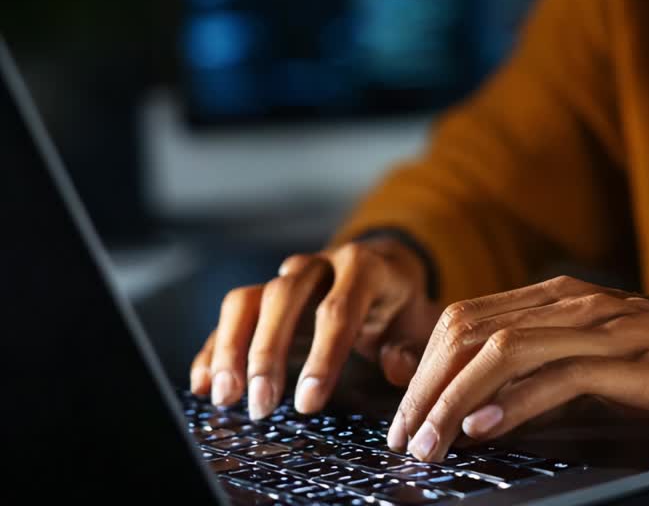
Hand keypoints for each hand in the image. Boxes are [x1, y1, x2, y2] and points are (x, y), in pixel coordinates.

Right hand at [189, 238, 442, 418]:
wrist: (386, 274)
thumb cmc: (403, 307)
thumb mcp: (420, 324)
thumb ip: (412, 346)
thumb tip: (395, 366)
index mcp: (364, 267)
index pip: (339, 309)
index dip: (323, 357)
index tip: (308, 402)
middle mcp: (318, 266)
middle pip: (283, 298)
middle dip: (267, 354)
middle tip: (261, 406)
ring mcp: (285, 279)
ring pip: (247, 301)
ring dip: (230, 349)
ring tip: (225, 398)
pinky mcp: (262, 298)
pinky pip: (230, 318)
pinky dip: (212, 349)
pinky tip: (203, 385)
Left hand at [387, 276, 648, 460]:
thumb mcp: (615, 362)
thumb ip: (555, 372)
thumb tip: (489, 409)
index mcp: (569, 299)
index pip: (469, 318)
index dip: (424, 365)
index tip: (403, 412)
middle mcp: (580, 303)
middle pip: (469, 329)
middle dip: (422, 384)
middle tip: (400, 436)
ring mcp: (609, 328)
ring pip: (502, 350)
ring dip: (453, 399)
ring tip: (426, 442)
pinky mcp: (638, 362)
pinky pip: (560, 377)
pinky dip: (515, 403)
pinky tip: (486, 429)